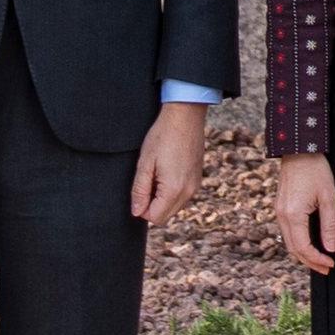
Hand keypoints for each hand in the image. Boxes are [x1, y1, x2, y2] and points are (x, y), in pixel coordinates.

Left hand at [128, 97, 208, 228]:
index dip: (142, 208)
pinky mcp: (197, 180)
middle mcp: (188, 192)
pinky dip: (171, 192)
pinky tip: (167, 171)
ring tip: (157, 174)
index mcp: (173, 189)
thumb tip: (137, 212)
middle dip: (152, 206)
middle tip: (147, 180)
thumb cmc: (162, 136)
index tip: (139, 188)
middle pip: (165, 216)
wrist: (185, 117)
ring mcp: (195, 186)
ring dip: (162, 199)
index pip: (155, 218)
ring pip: (174, 207)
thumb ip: (140, 190)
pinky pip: (182, 197)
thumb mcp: (145, 163)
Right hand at [273, 152, 334, 276]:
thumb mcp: (329, 197)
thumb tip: (331, 248)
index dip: (317, 259)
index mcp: (293, 215)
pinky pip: (287, 232)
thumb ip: (330, 225)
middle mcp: (282, 216)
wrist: (298, 151)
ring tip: (320, 260)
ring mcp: (278, 212)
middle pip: (293, 249)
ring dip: (303, 254)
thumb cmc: (316, 171)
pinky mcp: (280, 208)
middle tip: (326, 268)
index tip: (331, 264)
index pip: (303, 248)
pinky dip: (298, 243)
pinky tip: (310, 244)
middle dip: (310, 262)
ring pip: (289, 242)